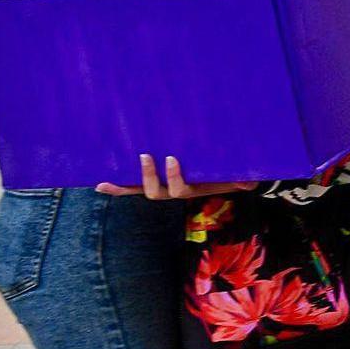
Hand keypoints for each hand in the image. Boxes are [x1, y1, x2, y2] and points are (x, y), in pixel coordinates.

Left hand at [96, 154, 258, 199]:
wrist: (220, 176)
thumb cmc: (228, 173)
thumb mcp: (237, 177)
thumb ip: (244, 180)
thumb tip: (250, 182)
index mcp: (193, 188)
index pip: (181, 188)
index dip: (174, 177)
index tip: (170, 158)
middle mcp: (174, 190)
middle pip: (156, 192)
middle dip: (148, 176)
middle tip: (145, 156)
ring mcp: (161, 186)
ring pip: (139, 190)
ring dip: (123, 187)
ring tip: (105, 180)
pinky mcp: (152, 181)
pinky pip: (132, 187)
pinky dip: (117, 187)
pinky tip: (99, 184)